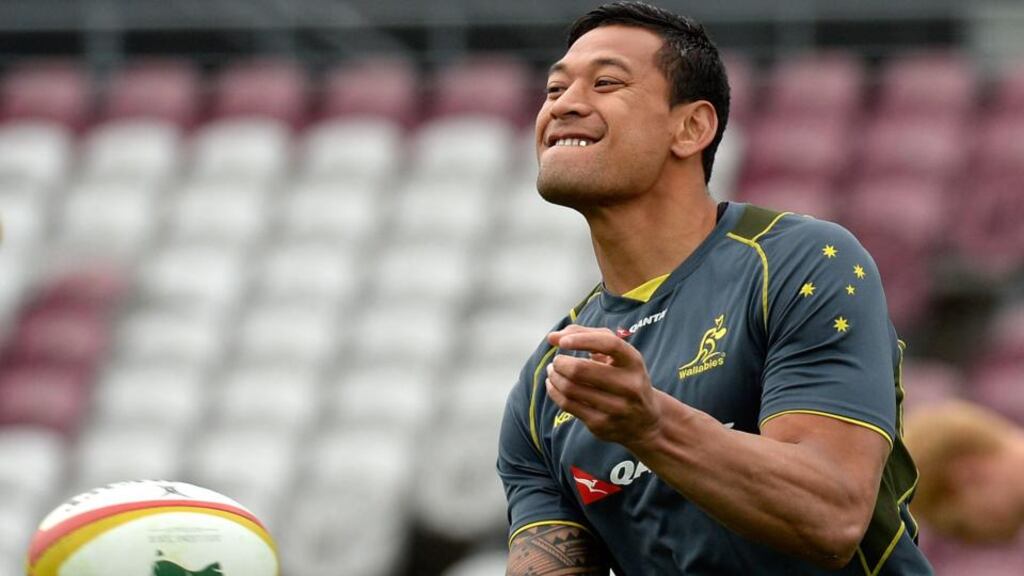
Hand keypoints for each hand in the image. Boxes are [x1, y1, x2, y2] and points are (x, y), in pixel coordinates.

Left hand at [546, 325, 663, 446]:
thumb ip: (587, 336)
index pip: (609, 344)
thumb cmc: (624, 377)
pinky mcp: (601, 424)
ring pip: (570, 388)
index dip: (582, 340)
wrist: (644, 420)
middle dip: (561, 362)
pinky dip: (554, 391)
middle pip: (581, 370)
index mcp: (634, 362)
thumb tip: (553, 337)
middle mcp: (629, 385)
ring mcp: (616, 407)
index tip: (562, 342)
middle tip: (557, 360)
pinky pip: (567, 404)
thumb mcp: (616, 354)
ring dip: (554, 376)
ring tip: (553, 370)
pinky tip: (553, 384)